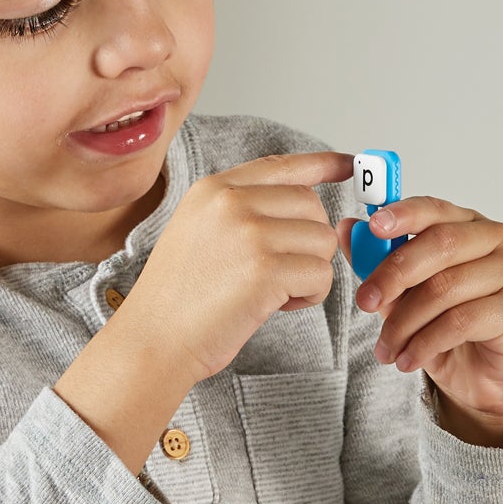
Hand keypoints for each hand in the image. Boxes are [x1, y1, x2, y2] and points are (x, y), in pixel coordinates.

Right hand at [128, 150, 351, 378]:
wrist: (153, 340)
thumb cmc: (178, 298)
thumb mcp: (199, 232)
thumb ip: (242, 210)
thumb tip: (303, 202)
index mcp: (214, 188)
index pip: (282, 165)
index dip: (322, 163)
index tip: (348, 164)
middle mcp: (231, 201)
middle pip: (312, 205)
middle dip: (309, 242)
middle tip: (279, 273)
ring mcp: (249, 232)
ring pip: (323, 240)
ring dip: (309, 271)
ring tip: (271, 291)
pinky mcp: (266, 269)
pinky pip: (321, 274)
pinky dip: (308, 296)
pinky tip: (275, 306)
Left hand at [345, 196, 502, 445]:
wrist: (487, 381)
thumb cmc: (451, 331)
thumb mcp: (407, 296)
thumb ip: (380, 261)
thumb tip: (346, 228)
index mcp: (469, 225)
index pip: (435, 210)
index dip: (403, 215)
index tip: (372, 226)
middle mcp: (497, 240)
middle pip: (440, 244)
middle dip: (394, 274)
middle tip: (365, 302)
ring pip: (445, 287)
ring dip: (405, 323)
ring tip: (386, 349)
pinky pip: (460, 321)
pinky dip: (425, 343)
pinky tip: (408, 360)